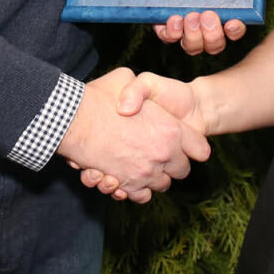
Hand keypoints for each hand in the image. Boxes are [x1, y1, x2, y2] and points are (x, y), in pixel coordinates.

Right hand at [57, 68, 208, 202]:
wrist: (74, 120)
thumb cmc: (100, 97)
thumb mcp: (126, 78)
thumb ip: (139, 88)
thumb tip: (140, 98)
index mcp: (171, 129)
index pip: (200, 149)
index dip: (194, 146)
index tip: (186, 144)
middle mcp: (163, 154)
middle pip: (183, 170)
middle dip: (173, 164)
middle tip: (158, 152)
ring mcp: (146, 172)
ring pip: (162, 185)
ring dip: (154, 177)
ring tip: (140, 164)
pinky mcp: (127, 185)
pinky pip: (141, 195)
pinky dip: (136, 190)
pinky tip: (126, 177)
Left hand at [152, 0, 273, 53]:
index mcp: (227, 13)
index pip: (235, 29)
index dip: (235, 30)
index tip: (232, 23)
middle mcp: (208, 25)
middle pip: (215, 43)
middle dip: (212, 35)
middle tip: (207, 15)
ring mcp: (188, 27)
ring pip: (193, 45)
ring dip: (193, 36)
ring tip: (190, 16)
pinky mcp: (167, 24)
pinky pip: (169, 37)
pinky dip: (171, 33)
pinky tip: (173, 20)